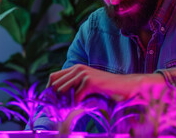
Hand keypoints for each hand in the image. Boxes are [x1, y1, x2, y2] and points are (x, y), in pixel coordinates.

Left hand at [47, 64, 165, 102]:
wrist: (125, 85)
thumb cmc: (107, 88)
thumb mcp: (87, 86)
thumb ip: (74, 87)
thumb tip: (57, 97)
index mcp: (76, 68)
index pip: (53, 77)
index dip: (50, 90)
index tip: (53, 101)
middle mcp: (78, 68)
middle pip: (55, 84)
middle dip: (56, 98)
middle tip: (61, 107)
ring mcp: (84, 74)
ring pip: (63, 90)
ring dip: (65, 102)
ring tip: (71, 108)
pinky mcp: (90, 81)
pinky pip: (76, 96)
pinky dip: (77, 104)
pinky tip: (82, 106)